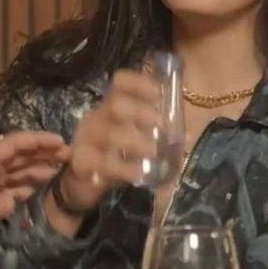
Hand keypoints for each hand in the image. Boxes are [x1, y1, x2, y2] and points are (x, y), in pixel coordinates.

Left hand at [0, 131, 68, 268]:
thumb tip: (15, 200)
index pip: (12, 145)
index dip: (37, 141)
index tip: (61, 141)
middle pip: (18, 156)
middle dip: (43, 153)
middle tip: (71, 156)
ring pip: (15, 172)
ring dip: (36, 170)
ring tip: (60, 171)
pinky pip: (8, 189)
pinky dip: (23, 188)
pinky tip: (37, 190)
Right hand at [60, 69, 162, 212]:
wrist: (81, 184)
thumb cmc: (112, 157)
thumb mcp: (133, 142)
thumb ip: (156, 136)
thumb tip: (186, 136)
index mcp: (109, 108)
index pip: (119, 84)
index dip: (138, 84)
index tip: (159, 93)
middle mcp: (97, 118)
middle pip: (115, 104)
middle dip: (141, 112)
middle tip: (162, 127)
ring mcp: (86, 139)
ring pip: (109, 133)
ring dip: (134, 141)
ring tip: (153, 151)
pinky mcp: (82, 162)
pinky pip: (103, 162)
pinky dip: (123, 168)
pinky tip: (139, 173)